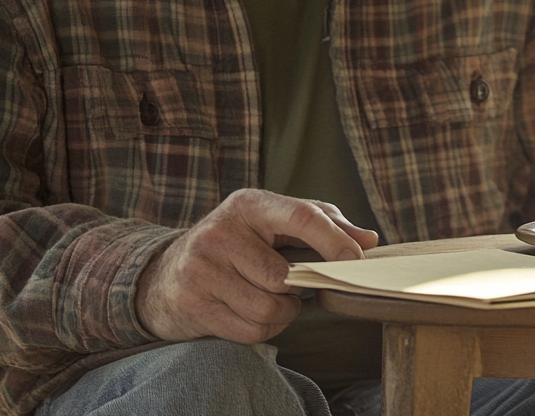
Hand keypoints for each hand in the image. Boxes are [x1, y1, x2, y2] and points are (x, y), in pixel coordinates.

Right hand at [136, 189, 378, 343]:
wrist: (165, 275)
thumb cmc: (238, 246)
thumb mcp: (276, 224)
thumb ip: (324, 225)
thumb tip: (369, 240)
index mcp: (249, 204)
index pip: (302, 217)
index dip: (334, 242)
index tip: (355, 262)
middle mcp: (220, 231)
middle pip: (285, 277)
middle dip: (297, 290)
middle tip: (290, 286)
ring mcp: (201, 268)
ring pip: (270, 308)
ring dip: (282, 314)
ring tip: (270, 300)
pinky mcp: (191, 302)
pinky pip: (250, 330)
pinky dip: (262, 329)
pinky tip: (251, 314)